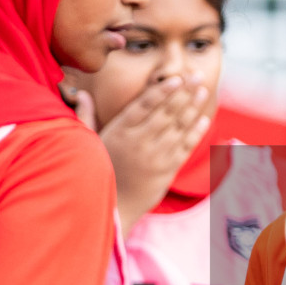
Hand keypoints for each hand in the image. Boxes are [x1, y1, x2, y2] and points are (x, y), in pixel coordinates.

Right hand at [67, 76, 212, 233]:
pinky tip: (204, 119)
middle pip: (166, 112)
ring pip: (178, 127)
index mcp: (120, 131)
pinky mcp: (167, 171)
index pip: (144, 105)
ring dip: (193, 108)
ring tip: (203, 91)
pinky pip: (185, 147)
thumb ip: (85, 116)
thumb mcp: (88, 143)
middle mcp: (139, 142)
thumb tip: (81, 93)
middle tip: (197, 76)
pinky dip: (195, 133)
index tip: (176, 78)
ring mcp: (156, 157)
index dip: (162, 91)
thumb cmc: (98, 172)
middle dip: (184, 93)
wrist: (113, 208)